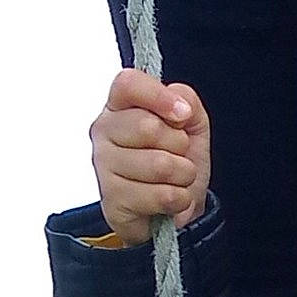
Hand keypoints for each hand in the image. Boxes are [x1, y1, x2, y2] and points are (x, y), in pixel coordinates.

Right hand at [91, 69, 210, 246]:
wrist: (176, 212)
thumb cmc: (177, 165)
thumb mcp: (192, 127)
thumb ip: (187, 101)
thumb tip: (179, 103)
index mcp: (119, 106)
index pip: (128, 84)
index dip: (159, 96)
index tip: (183, 114)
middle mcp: (104, 131)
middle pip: (148, 126)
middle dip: (179, 146)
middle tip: (177, 155)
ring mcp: (104, 166)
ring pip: (159, 165)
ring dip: (182, 176)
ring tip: (175, 180)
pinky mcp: (113, 200)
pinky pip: (161, 196)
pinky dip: (179, 199)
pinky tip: (169, 200)